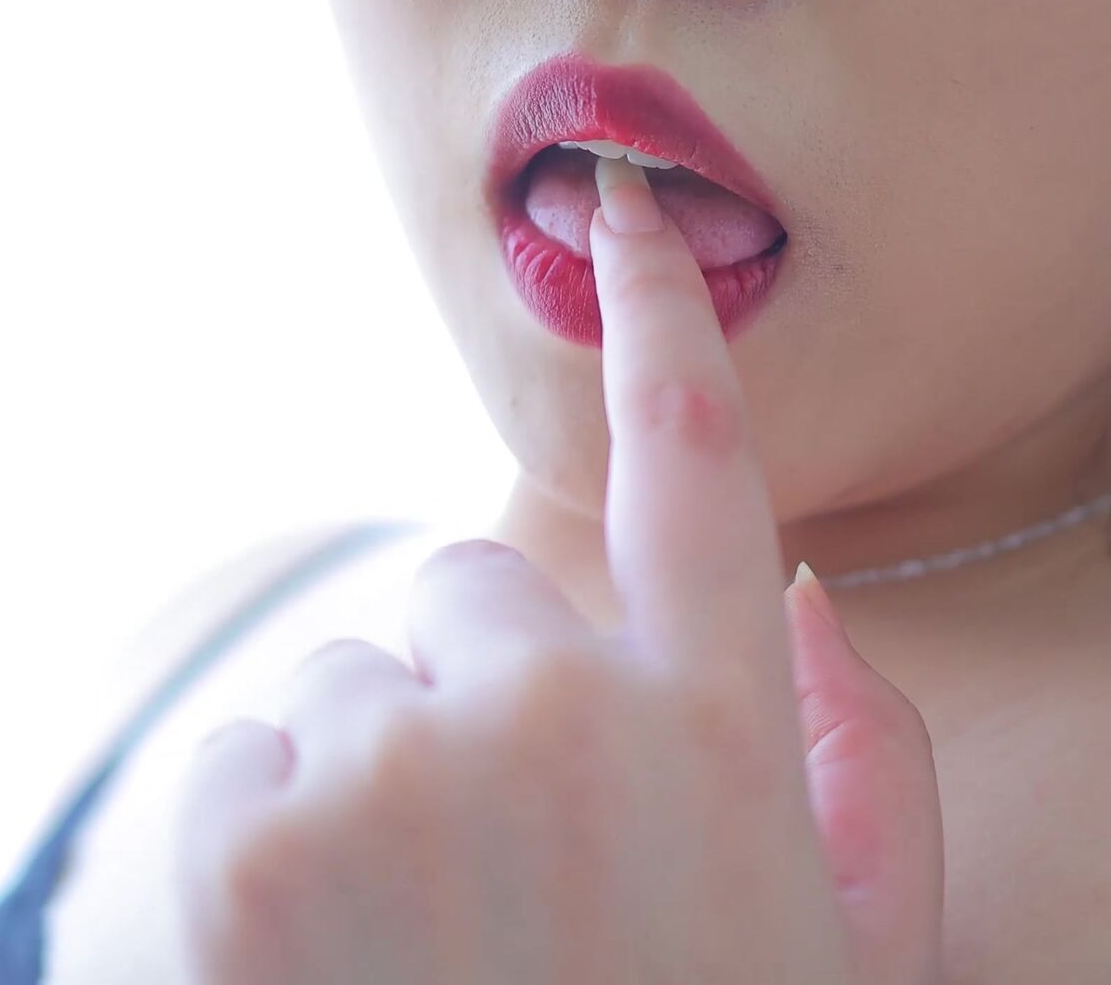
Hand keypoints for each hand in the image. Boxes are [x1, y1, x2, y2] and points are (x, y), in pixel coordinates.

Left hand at [170, 154, 946, 984]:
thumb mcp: (860, 958)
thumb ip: (869, 767)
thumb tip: (812, 598)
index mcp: (724, 729)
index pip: (696, 469)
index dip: (660, 321)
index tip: (620, 202)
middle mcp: (564, 712)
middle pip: (473, 593)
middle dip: (482, 701)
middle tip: (511, 881)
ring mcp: (401, 770)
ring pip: (351, 686)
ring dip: (375, 787)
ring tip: (426, 953)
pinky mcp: (252, 844)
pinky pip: (240, 761)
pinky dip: (263, 846)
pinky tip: (334, 972)